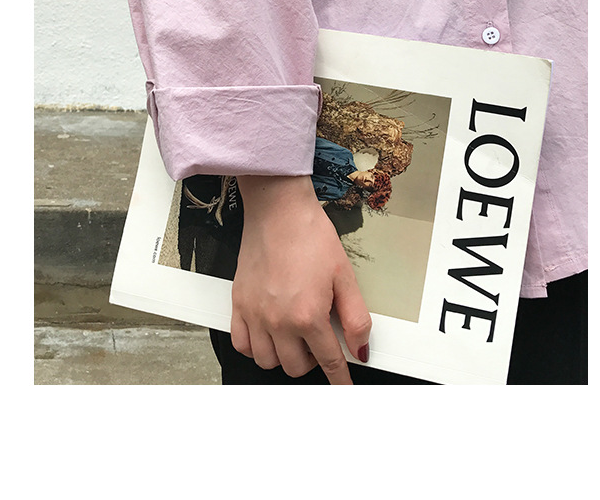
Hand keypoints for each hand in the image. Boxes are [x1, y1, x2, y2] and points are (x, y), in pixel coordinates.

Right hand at [231, 175, 371, 384]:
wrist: (278, 210)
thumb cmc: (310, 236)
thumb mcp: (344, 276)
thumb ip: (356, 317)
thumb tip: (360, 348)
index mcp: (308, 315)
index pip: (328, 361)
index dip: (339, 378)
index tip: (343, 387)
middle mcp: (278, 320)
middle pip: (296, 367)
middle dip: (313, 361)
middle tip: (320, 341)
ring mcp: (255, 314)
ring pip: (267, 362)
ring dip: (284, 356)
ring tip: (295, 336)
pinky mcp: (239, 304)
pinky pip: (241, 345)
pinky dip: (255, 347)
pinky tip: (268, 334)